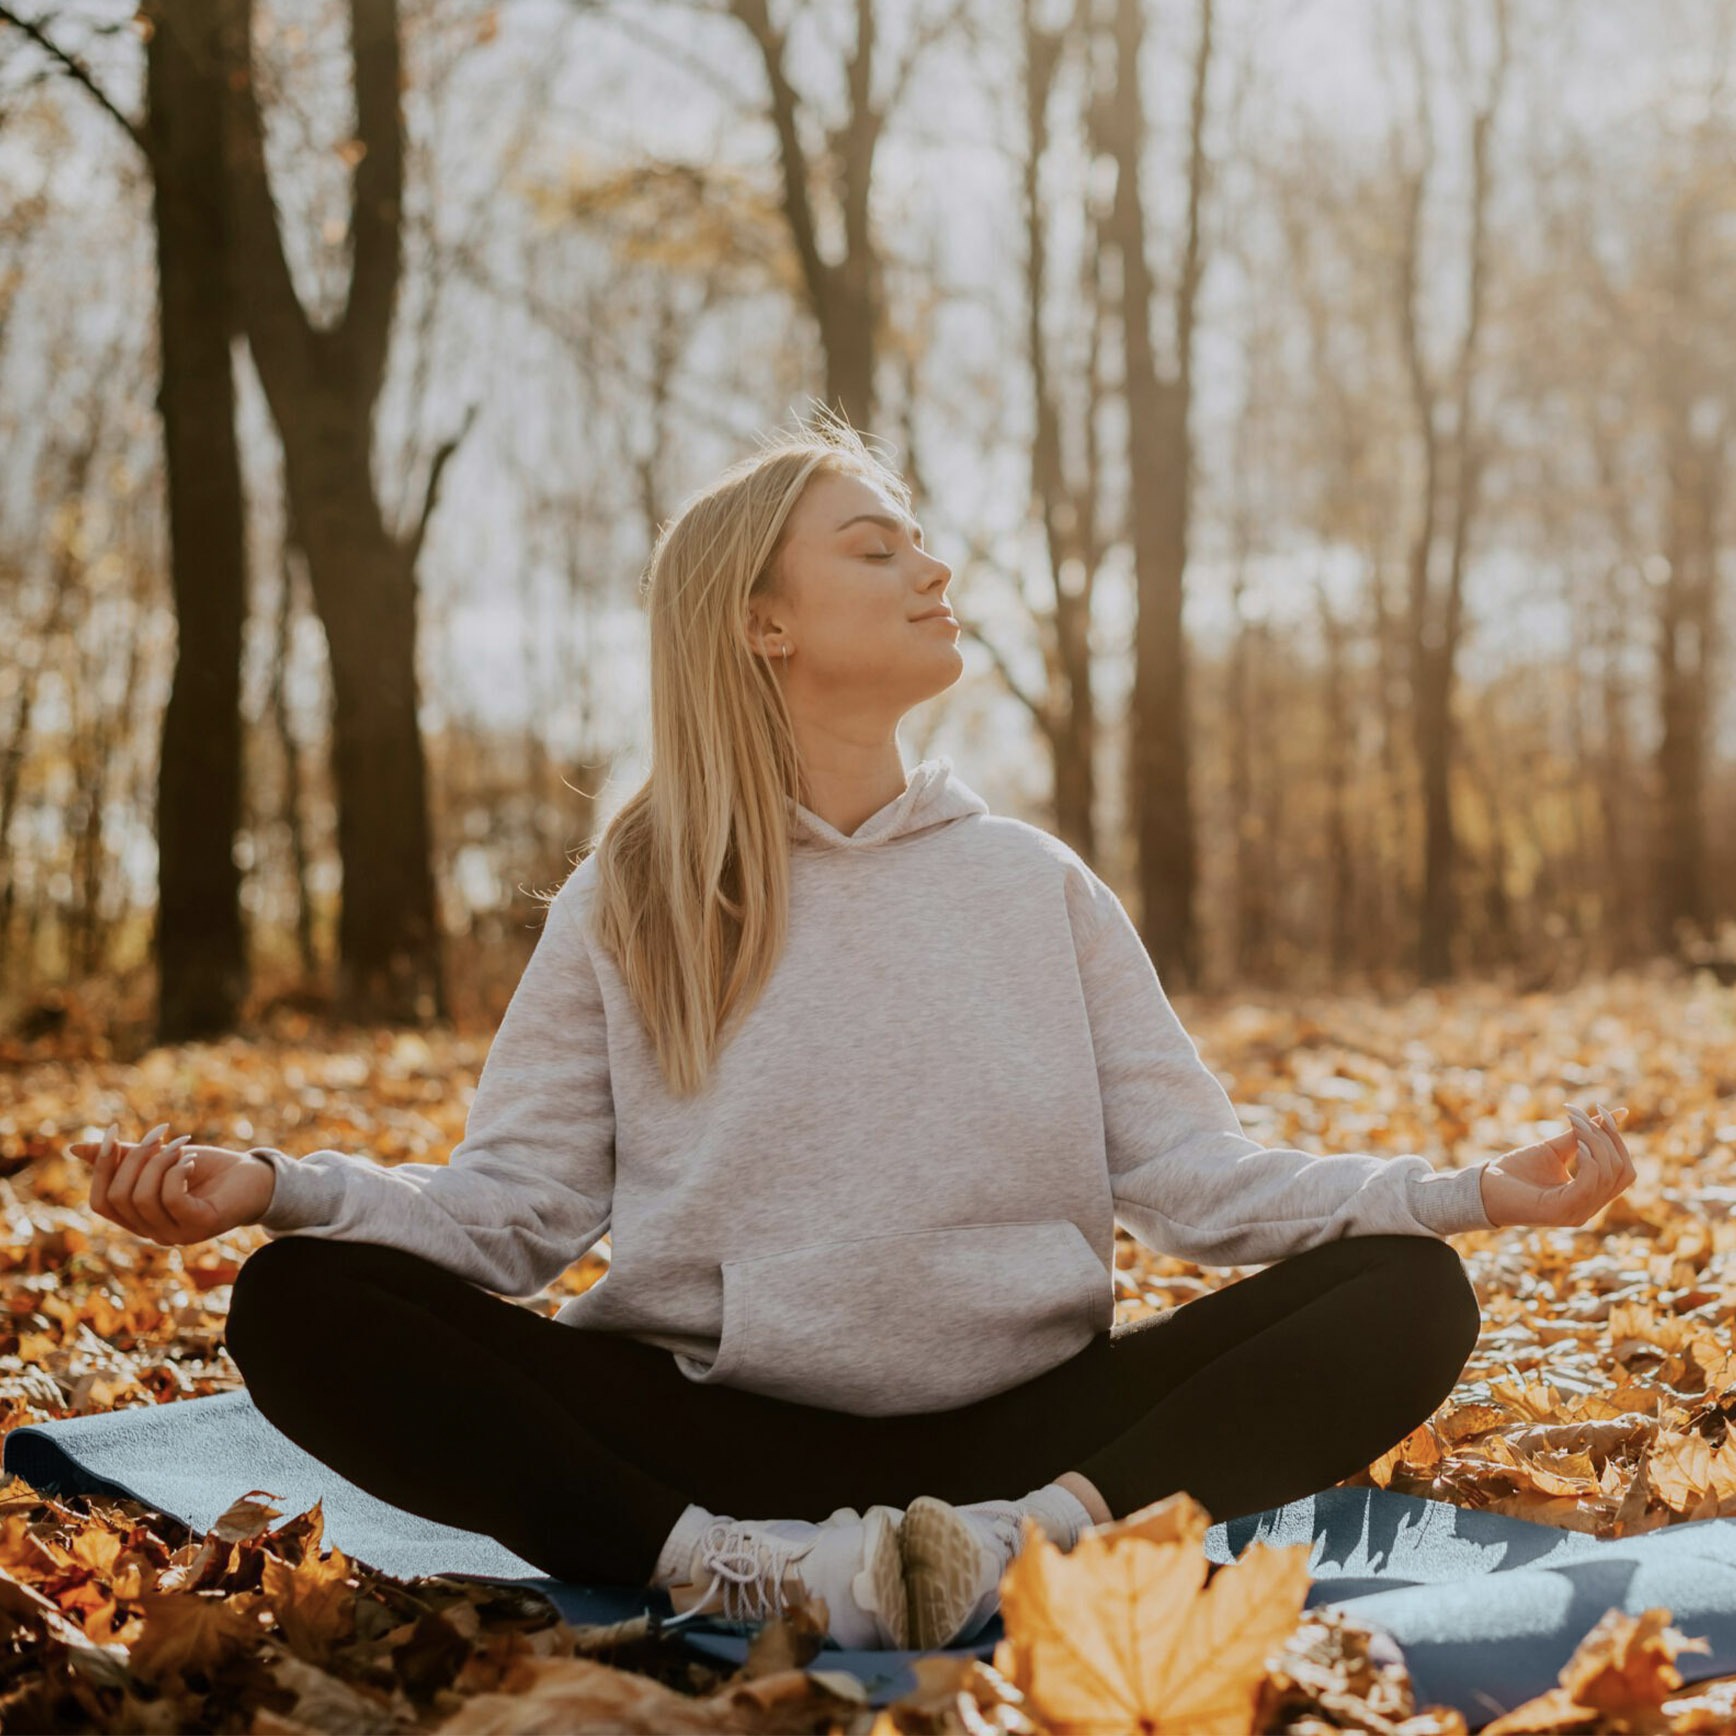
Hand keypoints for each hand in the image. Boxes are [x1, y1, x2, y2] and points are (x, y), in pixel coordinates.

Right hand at [67, 1123, 276, 1245]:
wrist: (257, 1177)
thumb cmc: (208, 1170)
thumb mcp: (160, 1159)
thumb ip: (123, 1157)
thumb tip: (75, 1149)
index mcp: (139, 1219)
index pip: (100, 1203)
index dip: (101, 1168)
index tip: (113, 1132)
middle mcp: (153, 1233)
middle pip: (118, 1198)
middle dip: (134, 1159)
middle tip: (160, 1135)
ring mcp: (177, 1234)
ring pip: (143, 1198)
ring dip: (159, 1162)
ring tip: (182, 1145)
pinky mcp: (201, 1225)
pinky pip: (172, 1199)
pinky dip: (177, 1173)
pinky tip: (191, 1161)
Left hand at [1478, 1102, 1634, 1228]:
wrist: (1483, 1188)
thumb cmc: (1516, 1170)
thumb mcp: (1555, 1149)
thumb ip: (1583, 1136)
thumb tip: (1619, 1113)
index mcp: (1590, 1196)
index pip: (1624, 1169)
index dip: (1617, 1139)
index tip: (1600, 1109)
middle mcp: (1589, 1209)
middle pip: (1623, 1171)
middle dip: (1609, 1139)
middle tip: (1584, 1117)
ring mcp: (1577, 1213)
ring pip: (1609, 1175)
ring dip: (1597, 1143)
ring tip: (1577, 1125)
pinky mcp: (1561, 1210)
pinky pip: (1590, 1184)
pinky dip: (1590, 1160)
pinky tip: (1579, 1145)